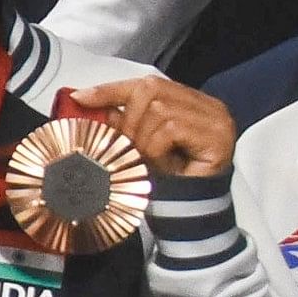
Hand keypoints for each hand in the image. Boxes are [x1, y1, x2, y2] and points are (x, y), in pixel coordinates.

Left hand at [67, 75, 237, 183]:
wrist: (197, 212)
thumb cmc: (172, 179)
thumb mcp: (142, 146)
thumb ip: (125, 123)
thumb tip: (96, 106)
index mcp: (190, 102)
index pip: (147, 84)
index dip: (112, 90)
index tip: (81, 97)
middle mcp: (207, 105)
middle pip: (151, 89)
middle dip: (128, 119)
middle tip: (125, 145)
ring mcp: (215, 119)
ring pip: (159, 110)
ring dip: (143, 140)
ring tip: (148, 160)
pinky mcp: (217, 136)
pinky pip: (171, 130)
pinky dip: (156, 149)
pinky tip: (162, 164)